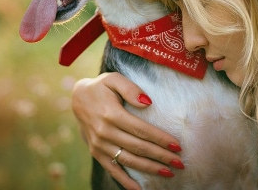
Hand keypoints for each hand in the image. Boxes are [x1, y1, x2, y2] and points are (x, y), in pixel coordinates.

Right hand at [71, 72, 184, 189]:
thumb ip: (131, 88)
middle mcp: (104, 132)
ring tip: (168, 173)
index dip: (160, 139)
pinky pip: (112, 169)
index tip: (177, 146)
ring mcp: (99, 145)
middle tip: (179, 163)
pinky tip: (139, 189)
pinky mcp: (96, 153)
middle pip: (138, 148)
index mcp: (111, 114)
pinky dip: (125, 182)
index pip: (141, 130)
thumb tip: (148, 102)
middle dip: (161, 156)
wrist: (77, 98)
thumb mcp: (114, 79)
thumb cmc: (101, 87)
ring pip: (128, 160)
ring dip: (149, 169)